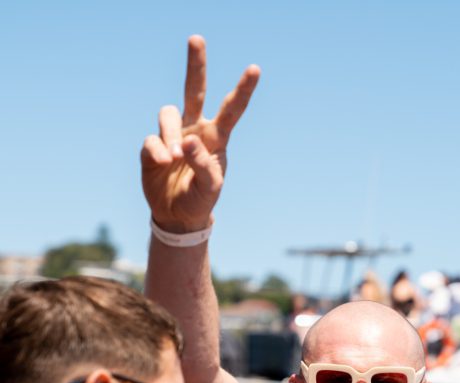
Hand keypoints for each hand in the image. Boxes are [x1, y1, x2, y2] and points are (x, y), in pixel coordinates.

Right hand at [141, 35, 259, 230]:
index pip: (232, 110)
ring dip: (171, 134)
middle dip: (196, 65)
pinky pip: (152, 138)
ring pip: (168, 113)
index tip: (255, 69)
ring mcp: (173, 135)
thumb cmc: (201, 199)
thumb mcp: (210, 187)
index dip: (242, 89)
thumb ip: (203, 163)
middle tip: (196, 38)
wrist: (178, 215)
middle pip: (194, 90)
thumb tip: (188, 140)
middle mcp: (195, 129)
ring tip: (174, 158)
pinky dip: (157, 150)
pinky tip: (164, 164)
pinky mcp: (153, 146)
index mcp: (217, 138)